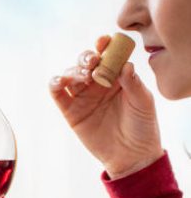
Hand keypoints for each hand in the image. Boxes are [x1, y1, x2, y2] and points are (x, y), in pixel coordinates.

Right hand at [49, 35, 163, 178]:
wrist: (131, 157)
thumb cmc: (142, 127)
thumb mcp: (143, 103)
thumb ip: (133, 84)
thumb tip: (125, 65)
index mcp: (116, 77)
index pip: (106, 55)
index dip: (103, 45)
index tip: (104, 41)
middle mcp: (96, 83)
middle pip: (85, 62)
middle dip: (86, 57)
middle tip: (93, 62)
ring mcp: (82, 96)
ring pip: (70, 74)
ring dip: (73, 70)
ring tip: (84, 76)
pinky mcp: (69, 110)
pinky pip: (57, 93)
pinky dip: (55, 83)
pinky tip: (59, 81)